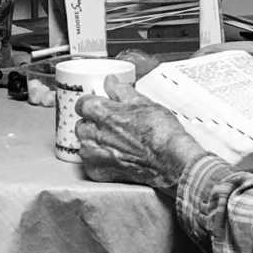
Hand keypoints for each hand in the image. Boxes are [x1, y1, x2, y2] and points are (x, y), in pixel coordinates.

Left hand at [75, 75, 206, 191]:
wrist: (170, 160)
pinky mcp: (98, 171)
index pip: (82, 103)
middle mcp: (92, 133)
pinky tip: (116, 157)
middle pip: (82, 125)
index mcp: (100, 111)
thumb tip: (111, 81)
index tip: (103, 107)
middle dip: (93, 124)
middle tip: (113, 127)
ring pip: (84, 144)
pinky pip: (91, 163)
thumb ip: (121, 90)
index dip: (94, 104)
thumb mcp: (144, 102)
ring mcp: (93, 154)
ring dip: (95, 143)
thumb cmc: (160, 133)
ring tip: (116, 143)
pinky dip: (100, 160)